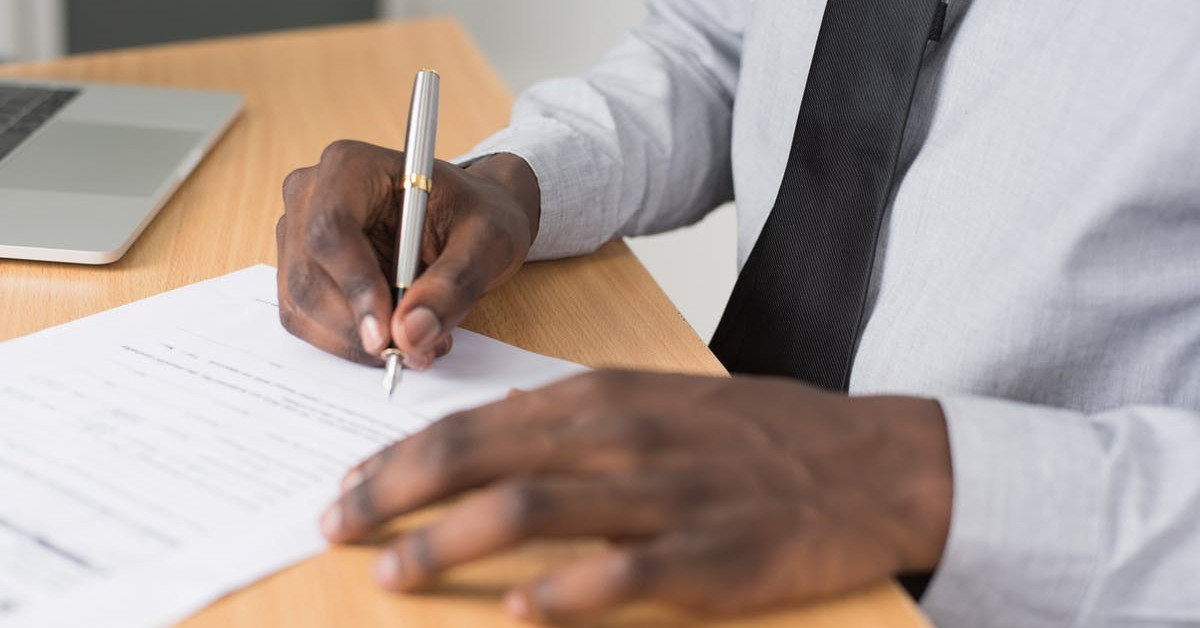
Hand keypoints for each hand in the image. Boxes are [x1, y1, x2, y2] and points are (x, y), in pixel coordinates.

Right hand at [276, 141, 539, 367]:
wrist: (467, 220)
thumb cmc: (477, 216)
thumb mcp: (488, 242)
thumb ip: (454, 284)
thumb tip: (412, 334)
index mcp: (351, 166)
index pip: (331, 230)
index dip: (355, 287)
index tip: (386, 336)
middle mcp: (310, 195)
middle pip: (309, 277)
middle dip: (358, 328)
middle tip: (414, 351)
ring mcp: (297, 235)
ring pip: (303, 307)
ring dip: (356, 342)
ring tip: (419, 342)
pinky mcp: (300, 271)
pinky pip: (309, 321)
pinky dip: (350, 342)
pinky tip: (396, 336)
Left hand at [320, 371, 952, 622]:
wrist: (869, 461)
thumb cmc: (758, 432)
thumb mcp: (659, 399)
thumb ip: (577, 413)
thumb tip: (501, 424)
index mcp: (603, 398)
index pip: (475, 423)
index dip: (400, 458)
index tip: (348, 488)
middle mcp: (621, 438)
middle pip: (481, 459)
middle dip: (395, 493)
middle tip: (335, 527)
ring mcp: (664, 496)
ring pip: (531, 509)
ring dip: (450, 542)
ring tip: (393, 571)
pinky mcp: (709, 555)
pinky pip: (623, 573)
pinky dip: (563, 591)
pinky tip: (519, 610)